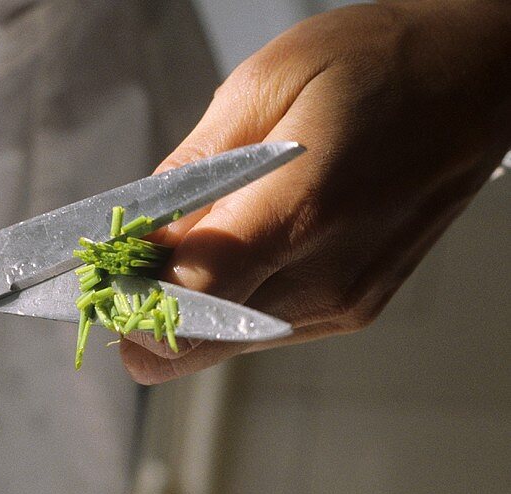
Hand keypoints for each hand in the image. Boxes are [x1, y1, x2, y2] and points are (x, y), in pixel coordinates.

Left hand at [121, 0, 510, 383]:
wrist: (477, 80)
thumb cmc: (375, 65)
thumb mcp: (262, 87)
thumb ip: (189, 174)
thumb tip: (133, 238)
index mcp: (299, 215)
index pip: (185, 306)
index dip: (126, 300)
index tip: (99, 269)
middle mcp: (323, 282)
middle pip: (190, 349)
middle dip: (142, 314)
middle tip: (132, 259)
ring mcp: (341, 306)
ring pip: (217, 348)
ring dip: (185, 308)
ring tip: (193, 238)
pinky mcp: (351, 312)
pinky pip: (256, 330)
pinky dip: (227, 301)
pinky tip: (239, 246)